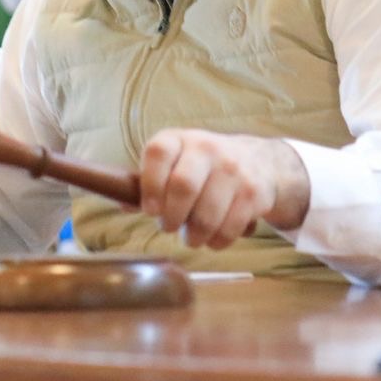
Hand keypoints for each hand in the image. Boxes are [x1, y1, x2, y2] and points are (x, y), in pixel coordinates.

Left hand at [137, 129, 309, 247]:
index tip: (150, 210)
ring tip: (191, 237)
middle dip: (171, 217)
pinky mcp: (253, 192)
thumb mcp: (175, 163)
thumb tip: (122, 202)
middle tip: (169, 227)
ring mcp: (234, 169)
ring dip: (194, 236)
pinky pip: (230, 228)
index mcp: (179, 140)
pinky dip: (217, 241)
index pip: (158, 153)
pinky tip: (213, 237)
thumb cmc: (202, 168)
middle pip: (183, 186)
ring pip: (207, 215)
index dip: (150, 184)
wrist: (258, 161)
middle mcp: (207, 148)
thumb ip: (149, 182)